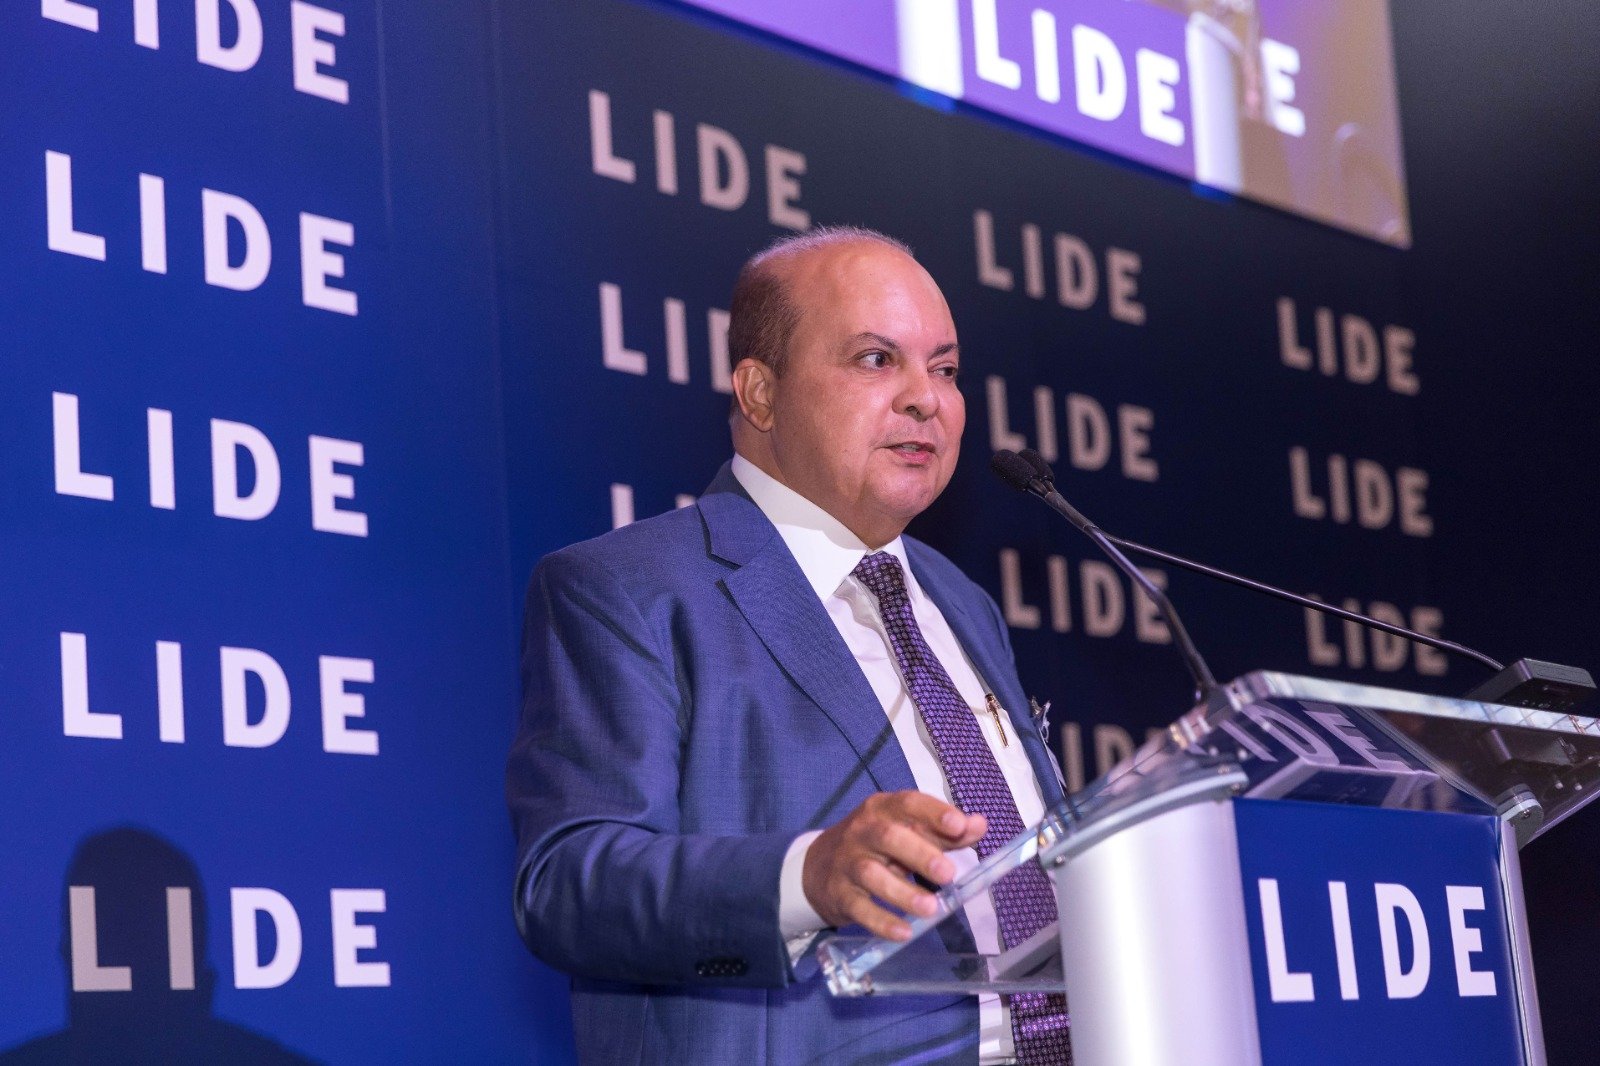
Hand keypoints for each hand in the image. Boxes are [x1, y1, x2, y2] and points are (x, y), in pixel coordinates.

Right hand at [801, 791, 986, 941]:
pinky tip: (904, 932)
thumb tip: (979, 825)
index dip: (934, 813)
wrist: (819, 867)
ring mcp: (847, 862)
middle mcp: (862, 831)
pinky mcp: (839, 894)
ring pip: (872, 875)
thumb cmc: (876, 846)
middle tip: (948, 874)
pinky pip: (859, 908)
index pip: (907, 803)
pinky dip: (881, 921)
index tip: (959, 825)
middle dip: (920, 854)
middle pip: (888, 837)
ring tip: (932, 908)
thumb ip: (944, 832)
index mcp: (882, 809)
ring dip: (903, 892)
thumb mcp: (906, 831)